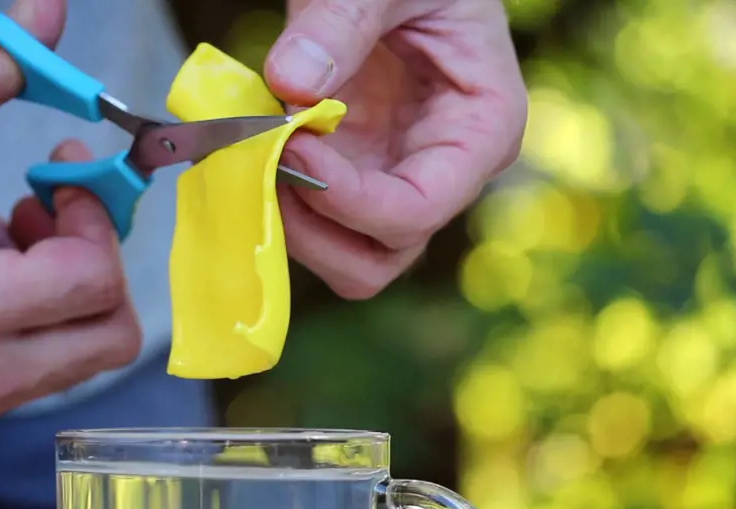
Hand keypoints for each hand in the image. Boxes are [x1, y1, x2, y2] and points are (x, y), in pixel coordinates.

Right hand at [0, 0, 140, 439]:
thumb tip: (45, 14)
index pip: (95, 279)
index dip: (95, 217)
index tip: (63, 176)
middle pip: (111, 333)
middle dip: (97, 259)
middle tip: (53, 209)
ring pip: (83, 355)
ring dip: (68, 288)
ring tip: (10, 233)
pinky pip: (41, 370)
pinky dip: (37, 317)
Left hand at [265, 0, 527, 298]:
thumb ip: (344, 19)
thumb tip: (291, 83)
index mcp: (482, 128)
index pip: (421, 208)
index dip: (350, 199)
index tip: (292, 145)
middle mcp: (441, 173)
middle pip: (379, 257)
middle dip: (315, 226)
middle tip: (267, 161)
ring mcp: (392, 180)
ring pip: (341, 255)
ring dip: (289, 220)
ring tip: (256, 151)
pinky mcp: (351, 174)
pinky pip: (311, 220)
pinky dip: (274, 198)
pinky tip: (253, 147)